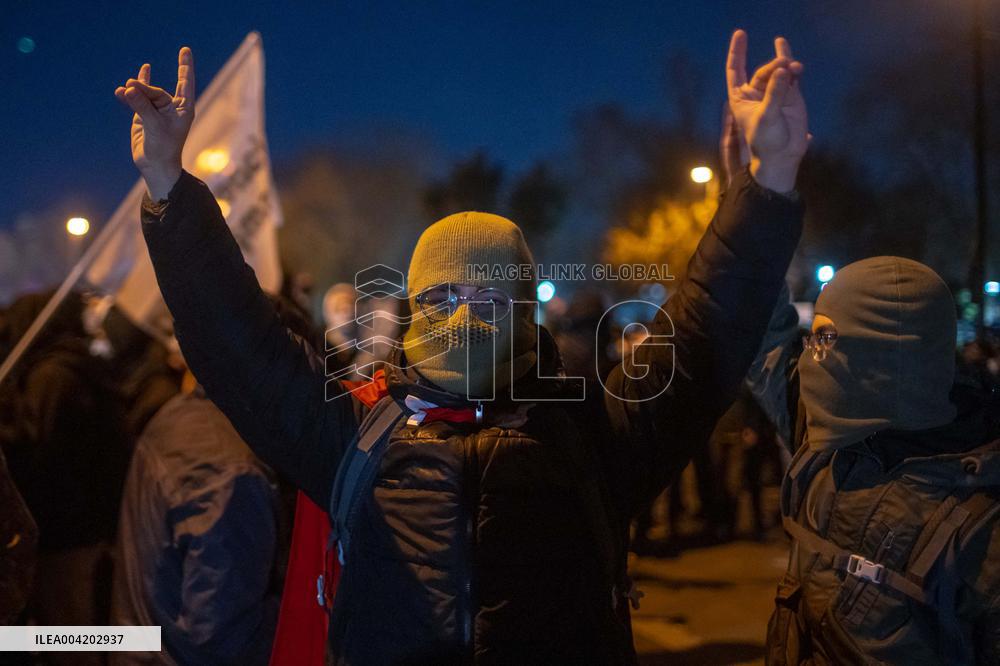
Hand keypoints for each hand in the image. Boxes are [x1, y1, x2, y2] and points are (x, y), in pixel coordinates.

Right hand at [114, 47, 195, 199]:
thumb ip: (142, 105)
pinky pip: (136, 99)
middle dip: (143, 88)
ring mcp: (156, 111)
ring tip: (123, 89)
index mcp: (183, 108)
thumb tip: (129, 88)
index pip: (184, 82)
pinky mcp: (143, 116)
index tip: (185, 50)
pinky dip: (129, 94)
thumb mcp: (154, 125)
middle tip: (130, 87)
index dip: (185, 66)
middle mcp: (171, 108)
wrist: (155, 165)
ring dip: (133, 91)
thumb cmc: (163, 148)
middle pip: (156, 91)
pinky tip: (124, 87)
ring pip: (144, 94)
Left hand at [725, 30, 807, 192]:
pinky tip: (790, 53)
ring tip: (795, 68)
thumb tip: (784, 69)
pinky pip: (791, 75)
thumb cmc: (766, 141)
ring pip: (778, 71)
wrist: (783, 156)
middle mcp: (755, 93)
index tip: (741, 34)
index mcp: (740, 97)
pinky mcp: (790, 95)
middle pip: (763, 70)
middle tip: (785, 68)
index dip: (737, 52)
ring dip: (786, 66)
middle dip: (774, 66)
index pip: (735, 70)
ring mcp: (773, 92)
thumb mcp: (767, 116)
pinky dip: (793, 66)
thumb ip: (775, 92)